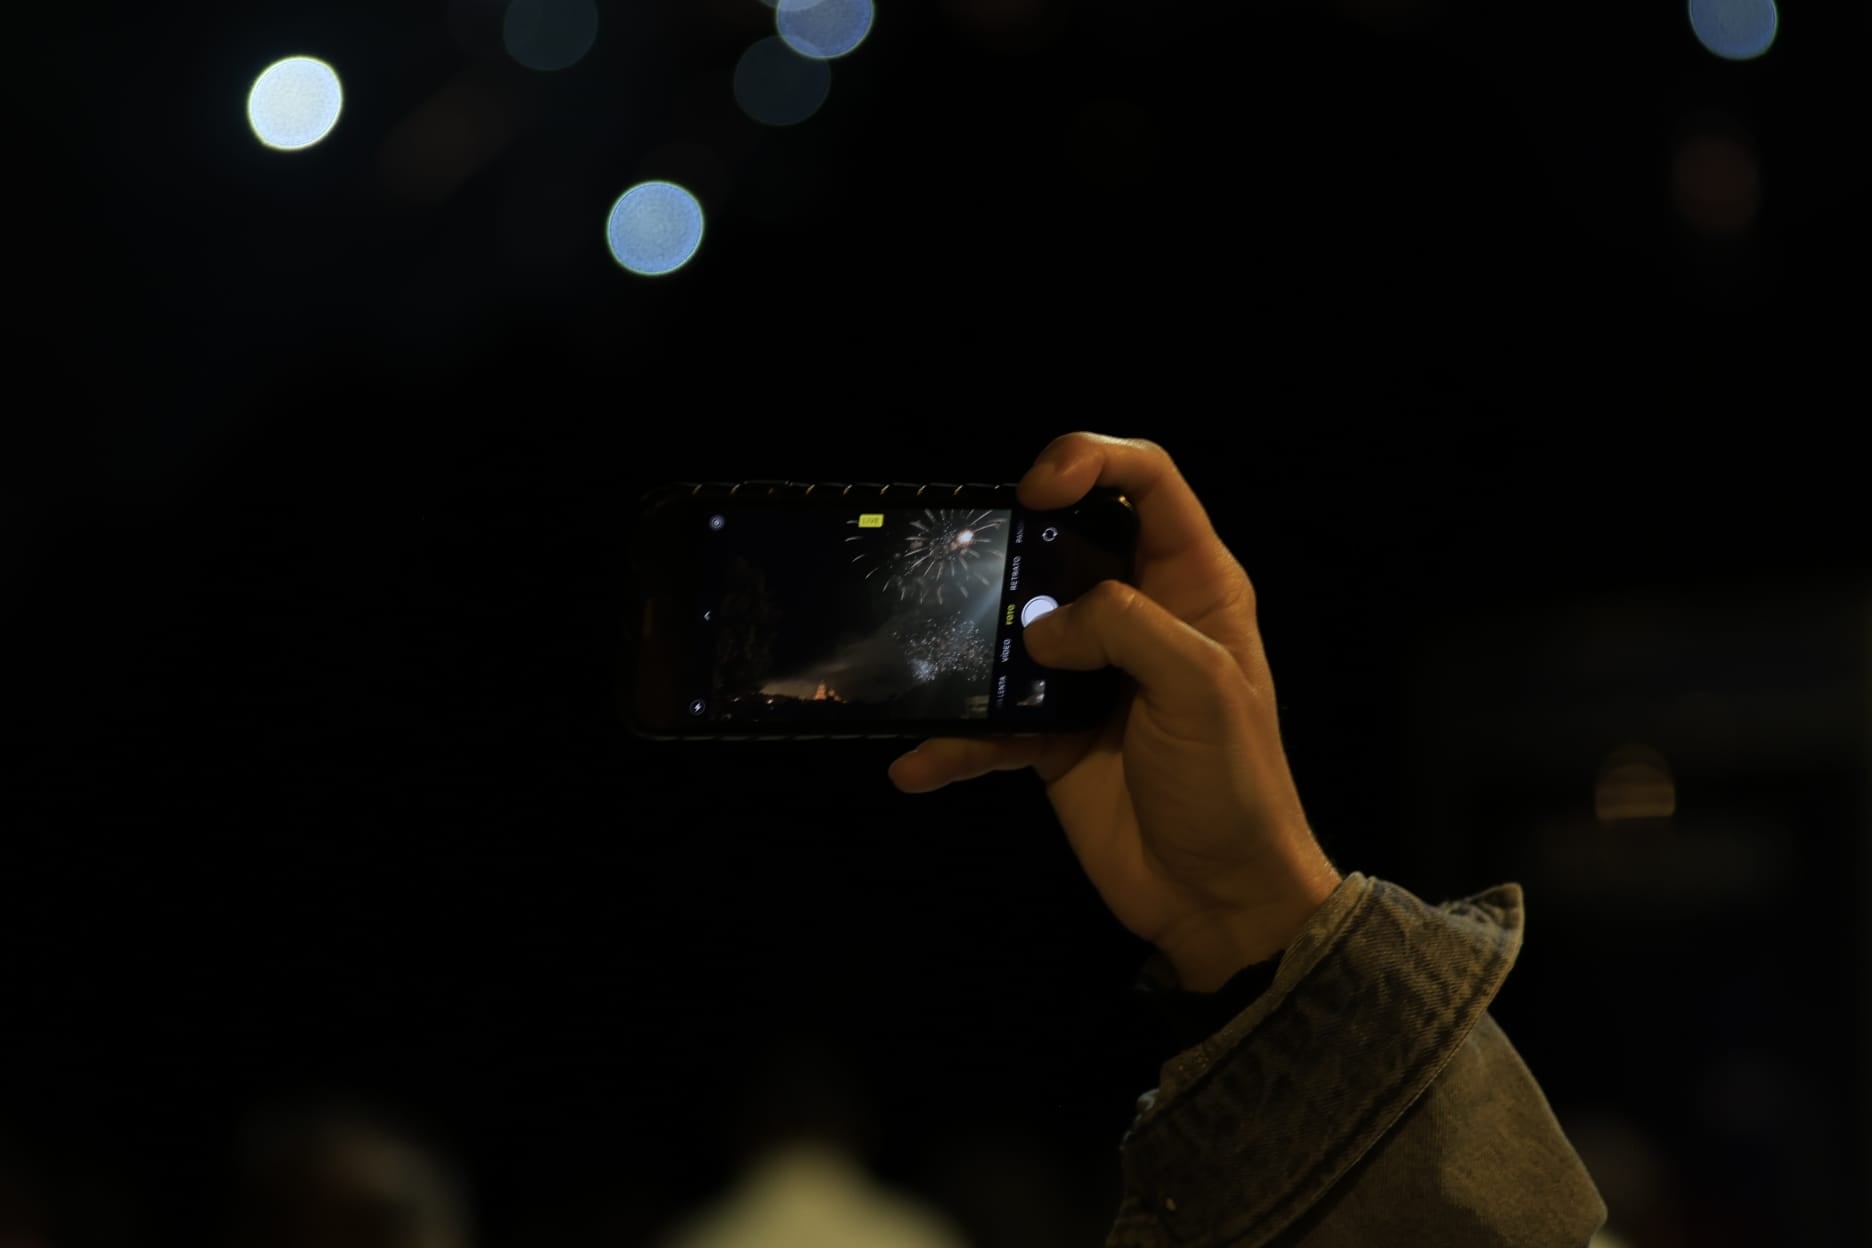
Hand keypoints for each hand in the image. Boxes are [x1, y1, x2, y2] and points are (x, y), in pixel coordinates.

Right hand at [888, 433, 1340, 991]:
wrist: (1219, 899)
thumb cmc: (1235, 786)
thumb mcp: (1201, 687)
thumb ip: (1126, 627)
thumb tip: (1042, 630)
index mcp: (1193, 586)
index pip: (1147, 483)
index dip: (1091, 461)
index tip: (1037, 489)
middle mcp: (1139, 617)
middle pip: (1064, 543)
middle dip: (1013, 550)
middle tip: (976, 576)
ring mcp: (1090, 676)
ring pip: (1014, 630)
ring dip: (971, 648)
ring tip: (937, 668)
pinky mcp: (1052, 736)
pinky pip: (989, 724)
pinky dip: (953, 741)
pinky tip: (920, 760)